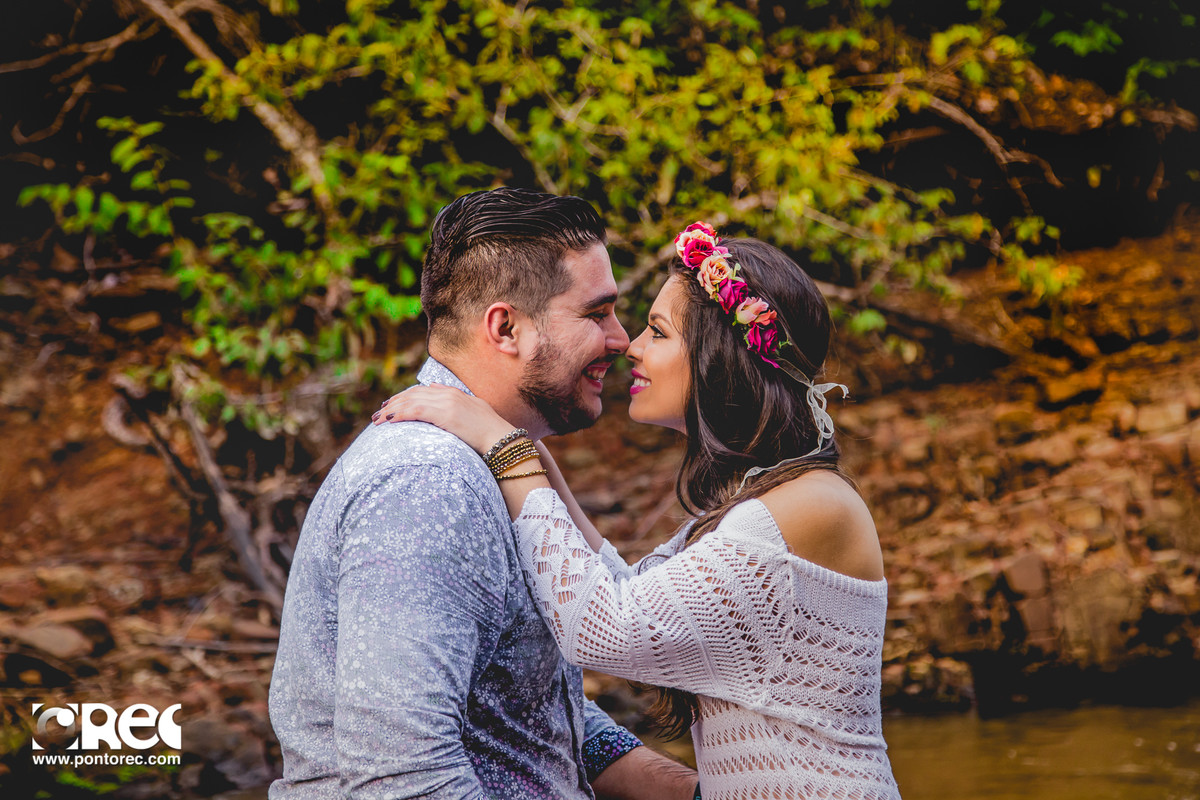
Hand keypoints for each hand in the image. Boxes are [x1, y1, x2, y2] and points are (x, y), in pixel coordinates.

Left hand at [372, 385, 516, 454]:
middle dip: (393, 404)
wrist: (502, 439)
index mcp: (454, 393)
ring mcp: (446, 402)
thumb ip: (458, 403)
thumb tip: (439, 396)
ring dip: (391, 410)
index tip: (392, 405)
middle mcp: (448, 394)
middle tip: (378, 414)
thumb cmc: (491, 433)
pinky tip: (388, 421)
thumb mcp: (475, 413)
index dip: (404, 397)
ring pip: (410, 401)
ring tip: (377, 420)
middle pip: (412, 394)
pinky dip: (399, 415)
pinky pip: (415, 411)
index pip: (422, 391)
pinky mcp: (444, 414)